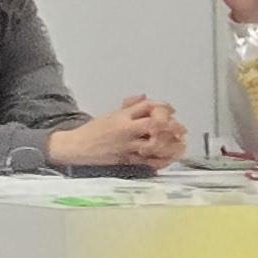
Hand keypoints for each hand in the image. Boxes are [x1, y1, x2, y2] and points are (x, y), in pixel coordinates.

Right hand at [49, 96, 185, 168]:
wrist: (77, 147)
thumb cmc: (93, 131)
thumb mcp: (110, 114)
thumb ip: (129, 106)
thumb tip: (145, 96)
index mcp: (122, 116)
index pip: (148, 106)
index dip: (164, 107)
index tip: (171, 111)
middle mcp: (126, 130)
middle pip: (156, 124)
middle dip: (172, 126)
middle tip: (180, 130)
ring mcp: (128, 146)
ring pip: (156, 144)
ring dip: (171, 145)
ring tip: (179, 145)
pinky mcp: (127, 160)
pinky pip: (149, 161)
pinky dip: (162, 160)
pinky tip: (169, 158)